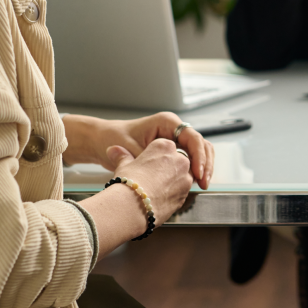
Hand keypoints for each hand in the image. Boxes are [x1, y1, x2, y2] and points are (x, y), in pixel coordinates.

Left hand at [62, 113, 213, 187]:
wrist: (102, 141)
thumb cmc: (112, 138)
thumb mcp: (130, 149)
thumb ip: (148, 160)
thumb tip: (166, 175)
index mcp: (168, 122)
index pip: (193, 138)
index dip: (199, 157)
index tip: (197, 173)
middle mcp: (175, 129)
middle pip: (202, 145)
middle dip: (206, 164)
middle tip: (204, 182)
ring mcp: (176, 140)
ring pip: (200, 153)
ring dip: (204, 168)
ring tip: (203, 185)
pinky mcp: (173, 151)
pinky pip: (191, 160)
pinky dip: (195, 172)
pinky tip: (194, 184)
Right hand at [104, 138, 195, 228]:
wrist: (133, 208)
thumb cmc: (128, 184)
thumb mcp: (123, 165)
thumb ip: (122, 156)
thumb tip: (113, 150)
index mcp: (165, 146)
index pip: (165, 147)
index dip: (155, 158)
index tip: (147, 166)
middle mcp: (179, 158)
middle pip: (176, 160)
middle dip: (166, 168)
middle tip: (151, 178)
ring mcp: (185, 176)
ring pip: (181, 176)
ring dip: (172, 181)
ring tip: (154, 190)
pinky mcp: (186, 193)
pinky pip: (182, 191)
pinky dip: (173, 193)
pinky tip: (160, 198)